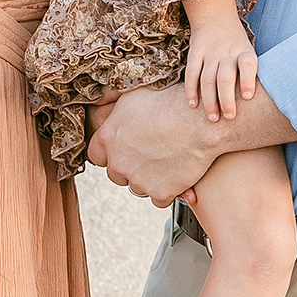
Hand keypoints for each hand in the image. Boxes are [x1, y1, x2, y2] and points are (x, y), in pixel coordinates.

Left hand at [84, 84, 218, 205]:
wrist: (201, 122)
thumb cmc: (172, 103)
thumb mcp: (134, 96)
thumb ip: (116, 109)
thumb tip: (106, 105)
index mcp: (108, 137)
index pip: (96, 155)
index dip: (110, 153)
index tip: (123, 151)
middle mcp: (118, 161)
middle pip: (116, 174)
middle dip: (130, 167)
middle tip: (150, 155)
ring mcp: (138, 179)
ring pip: (138, 187)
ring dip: (149, 179)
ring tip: (167, 160)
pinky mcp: (159, 192)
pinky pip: (159, 199)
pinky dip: (168, 191)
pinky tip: (177, 174)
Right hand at [185, 15, 258, 127]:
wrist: (215, 16)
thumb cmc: (237, 44)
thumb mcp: (249, 51)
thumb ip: (250, 72)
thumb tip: (257, 103)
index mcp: (244, 52)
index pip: (248, 65)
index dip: (248, 81)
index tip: (248, 97)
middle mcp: (227, 53)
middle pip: (225, 79)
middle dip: (226, 100)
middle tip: (229, 117)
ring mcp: (209, 53)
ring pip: (207, 80)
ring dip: (209, 101)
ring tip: (213, 118)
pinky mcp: (195, 53)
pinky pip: (191, 74)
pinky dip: (191, 90)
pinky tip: (193, 104)